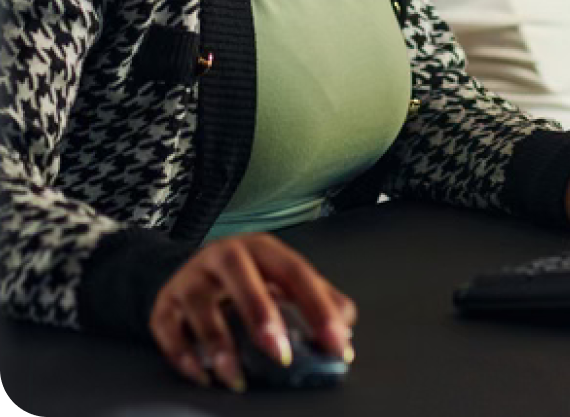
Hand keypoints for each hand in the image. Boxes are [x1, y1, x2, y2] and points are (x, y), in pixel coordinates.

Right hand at [149, 232, 355, 391]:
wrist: (193, 272)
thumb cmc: (249, 279)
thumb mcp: (282, 279)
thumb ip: (317, 297)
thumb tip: (347, 323)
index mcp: (263, 248)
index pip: (295, 273)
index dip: (318, 308)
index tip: (337, 343)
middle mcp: (225, 255)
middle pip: (243, 278)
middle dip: (262, 315)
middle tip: (282, 354)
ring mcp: (190, 279)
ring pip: (201, 308)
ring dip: (219, 346)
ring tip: (237, 378)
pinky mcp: (163, 305)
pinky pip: (169, 331)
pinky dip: (184, 357)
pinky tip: (203, 377)